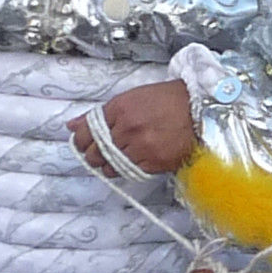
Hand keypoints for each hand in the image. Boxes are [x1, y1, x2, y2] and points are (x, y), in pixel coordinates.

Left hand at [69, 81, 197, 178]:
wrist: (200, 109)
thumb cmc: (166, 101)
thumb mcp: (130, 99)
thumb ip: (99, 114)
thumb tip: (71, 126)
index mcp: (119, 108)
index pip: (87, 132)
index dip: (82, 142)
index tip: (84, 144)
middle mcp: (127, 128)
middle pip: (95, 153)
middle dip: (93, 155)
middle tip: (100, 153)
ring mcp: (141, 147)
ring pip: (110, 166)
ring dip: (110, 165)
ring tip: (121, 156)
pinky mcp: (154, 162)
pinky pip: (130, 173)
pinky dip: (129, 169)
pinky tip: (136, 158)